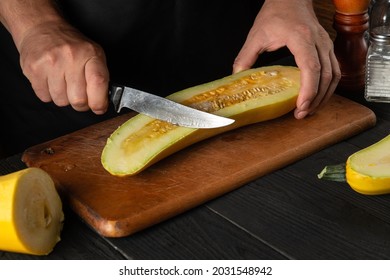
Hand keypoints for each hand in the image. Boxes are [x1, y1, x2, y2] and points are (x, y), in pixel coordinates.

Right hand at [18, 21, 108, 113]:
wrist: (41, 27)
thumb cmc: (71, 45)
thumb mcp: (93, 54)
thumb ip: (101, 77)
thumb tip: (102, 104)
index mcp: (90, 54)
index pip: (99, 82)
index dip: (99, 102)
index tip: (99, 108)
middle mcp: (71, 57)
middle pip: (78, 99)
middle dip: (80, 104)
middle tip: (79, 96)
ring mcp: (51, 63)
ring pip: (61, 101)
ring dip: (63, 98)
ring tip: (63, 83)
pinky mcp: (33, 69)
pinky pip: (44, 97)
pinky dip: (49, 94)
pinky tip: (50, 81)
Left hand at [233, 0, 340, 118]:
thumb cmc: (276, 13)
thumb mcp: (256, 34)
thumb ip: (245, 56)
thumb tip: (237, 77)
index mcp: (301, 38)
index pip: (311, 67)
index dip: (308, 89)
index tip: (300, 105)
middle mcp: (318, 41)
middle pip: (326, 76)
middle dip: (316, 99)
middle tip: (301, 114)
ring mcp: (326, 44)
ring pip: (335, 75)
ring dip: (324, 96)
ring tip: (309, 110)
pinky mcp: (328, 48)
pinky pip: (335, 70)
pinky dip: (328, 87)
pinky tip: (318, 97)